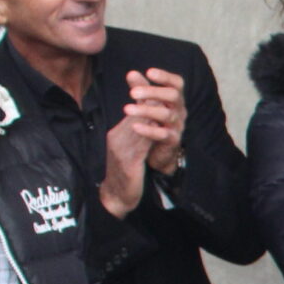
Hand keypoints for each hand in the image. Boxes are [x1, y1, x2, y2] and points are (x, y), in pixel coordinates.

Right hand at [100, 90, 183, 217]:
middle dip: (150, 101)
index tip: (159, 86)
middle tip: (166, 90)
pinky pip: (141, 145)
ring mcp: (121, 150)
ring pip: (137, 126)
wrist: (116, 197)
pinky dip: (152, 134)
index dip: (144, 98)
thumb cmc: (126, 172)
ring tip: (167, 104)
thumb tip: (148, 115)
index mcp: (115, 134)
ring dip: (153, 114)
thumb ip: (136, 132)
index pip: (131, 111)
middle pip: (134, 114)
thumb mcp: (129, 148)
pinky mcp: (128, 163)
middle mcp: (116, 138)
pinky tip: (164, 128)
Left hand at [122, 69, 187, 174]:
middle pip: (173, 96)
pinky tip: (135, 126)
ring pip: (166, 114)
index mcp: (175, 100)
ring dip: (146, 110)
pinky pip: (163, 134)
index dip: (166, 77)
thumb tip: (131, 73)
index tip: (149, 72)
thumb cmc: (156, 122)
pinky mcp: (173, 141)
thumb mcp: (148, 104)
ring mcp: (178, 126)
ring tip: (126, 109)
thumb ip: (141, 89)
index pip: (177, 84)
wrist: (162, 151)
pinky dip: (148, 130)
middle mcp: (180, 111)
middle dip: (153, 92)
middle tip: (132, 93)